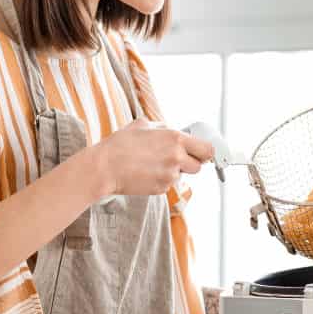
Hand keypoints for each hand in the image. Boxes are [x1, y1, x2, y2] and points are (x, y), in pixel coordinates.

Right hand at [95, 119, 214, 196]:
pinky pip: (168, 184)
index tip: (200, 152)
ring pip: (181, 176)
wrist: (105, 167)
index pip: (208, 149)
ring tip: (153, 165)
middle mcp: (177, 158)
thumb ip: (162, 128)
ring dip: (173, 172)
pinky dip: (161, 180)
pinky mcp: (161, 189)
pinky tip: (145, 173)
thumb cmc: (120, 144)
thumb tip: (171, 130)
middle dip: (190, 163)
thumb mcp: (142, 125)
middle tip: (176, 159)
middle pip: (199, 166)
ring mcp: (170, 176)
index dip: (205, 152)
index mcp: (175, 139)